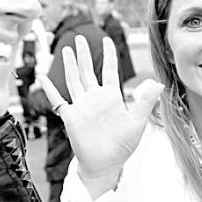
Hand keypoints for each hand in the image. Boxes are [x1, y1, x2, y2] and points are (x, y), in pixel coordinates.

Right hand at [40, 35, 163, 197]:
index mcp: (112, 96)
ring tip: (67, 48)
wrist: (106, 164)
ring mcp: (82, 106)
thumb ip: (145, 101)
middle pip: (87, 70)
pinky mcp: (70, 116)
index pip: (108, 70)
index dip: (108, 55)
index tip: (107, 40)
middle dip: (84, 54)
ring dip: (70, 65)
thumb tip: (159, 83)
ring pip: (74, 79)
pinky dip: (49, 88)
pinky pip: (57, 99)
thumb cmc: (123, 145)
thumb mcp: (137, 121)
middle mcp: (95, 98)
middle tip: (80, 37)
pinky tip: (42, 76)